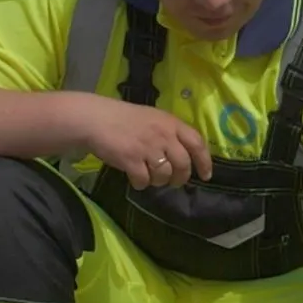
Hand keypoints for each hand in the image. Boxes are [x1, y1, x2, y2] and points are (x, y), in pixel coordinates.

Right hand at [66, 94, 213, 189]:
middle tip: (174, 182)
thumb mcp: (153, 118)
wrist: (96, 119)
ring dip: (159, 181)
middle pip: (183, 164)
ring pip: (164, 175)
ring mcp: (148, 148)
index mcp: (171, 123)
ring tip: (150, 176)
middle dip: (180, 178)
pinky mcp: (131, 160)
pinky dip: (141, 184)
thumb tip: (183, 156)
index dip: (205, 162)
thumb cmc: (124, 118)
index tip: (206, 175)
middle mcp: (163, 135)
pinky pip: (144, 181)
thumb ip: (169, 133)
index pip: (197, 143)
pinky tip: (135, 178)